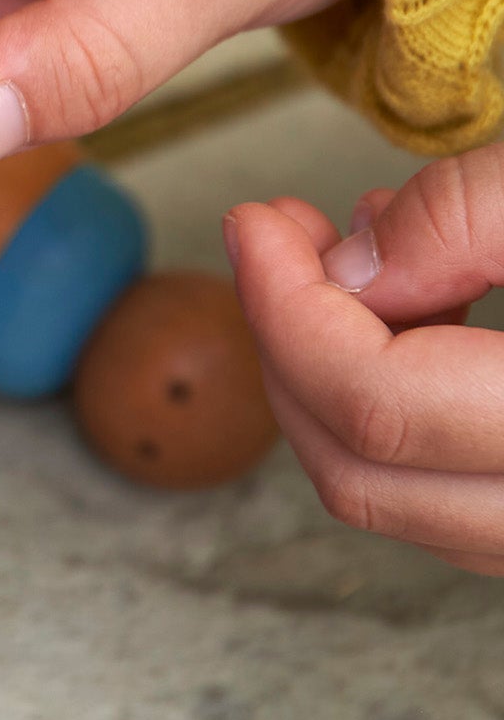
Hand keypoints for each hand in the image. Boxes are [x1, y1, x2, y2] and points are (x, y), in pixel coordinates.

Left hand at [226, 152, 503, 573]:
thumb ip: (463, 220)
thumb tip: (341, 270)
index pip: (373, 404)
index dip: (285, 306)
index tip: (255, 223)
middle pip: (360, 469)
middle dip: (288, 343)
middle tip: (279, 239)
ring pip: (392, 497)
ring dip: (332, 379)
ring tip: (351, 263)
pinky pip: (442, 499)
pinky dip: (393, 414)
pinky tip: (415, 315)